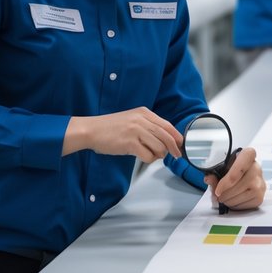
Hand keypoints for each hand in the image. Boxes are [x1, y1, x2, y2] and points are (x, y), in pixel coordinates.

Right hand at [67, 107, 181, 162]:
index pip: (167, 125)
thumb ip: (147, 125)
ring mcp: (136, 131)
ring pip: (159, 147)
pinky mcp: (129, 143)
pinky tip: (143, 157)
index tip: (180, 144)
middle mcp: (141, 120)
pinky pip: (148, 155)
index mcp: (144, 113)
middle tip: (176, 155)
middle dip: (174, 148)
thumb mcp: (132, 119)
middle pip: (166, 136)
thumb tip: (164, 139)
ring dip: (158, 155)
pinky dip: (148, 159)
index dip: (176, 136)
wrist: (91, 130)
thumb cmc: (110, 127)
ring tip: (152, 155)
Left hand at [204, 147, 265, 209]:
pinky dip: (234, 205)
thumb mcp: (221, 170)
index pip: (244, 160)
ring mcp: (260, 183)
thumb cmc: (231, 172)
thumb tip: (208, 179)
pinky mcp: (259, 197)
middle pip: (239, 184)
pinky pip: (244, 205)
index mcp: (248, 156)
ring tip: (225, 197)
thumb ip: (214, 175)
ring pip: (240, 196)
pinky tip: (233, 200)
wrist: (241, 180)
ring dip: (228, 200)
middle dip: (224, 193)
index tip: (219, 190)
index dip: (230, 177)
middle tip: (217, 195)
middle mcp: (257, 168)